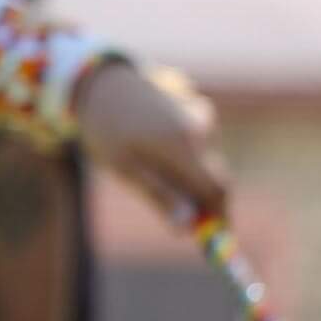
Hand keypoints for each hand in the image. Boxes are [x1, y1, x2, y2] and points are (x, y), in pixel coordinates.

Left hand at [74, 59, 227, 219]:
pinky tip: (156, 145)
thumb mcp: (123, 167)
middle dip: (203, 201)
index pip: (217, 191)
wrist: (100, 82)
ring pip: (204, 161)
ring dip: (189, 175)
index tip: (215, 238)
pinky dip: (186, 155)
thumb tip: (186, 229)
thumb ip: (158, 196)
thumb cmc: (106, 128)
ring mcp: (201, 117)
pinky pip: (199, 143)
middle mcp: (199, 131)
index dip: (220, 217)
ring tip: (148, 166)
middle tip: (182, 217)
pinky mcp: (197, 108)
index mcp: (183, 147)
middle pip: (215, 178)